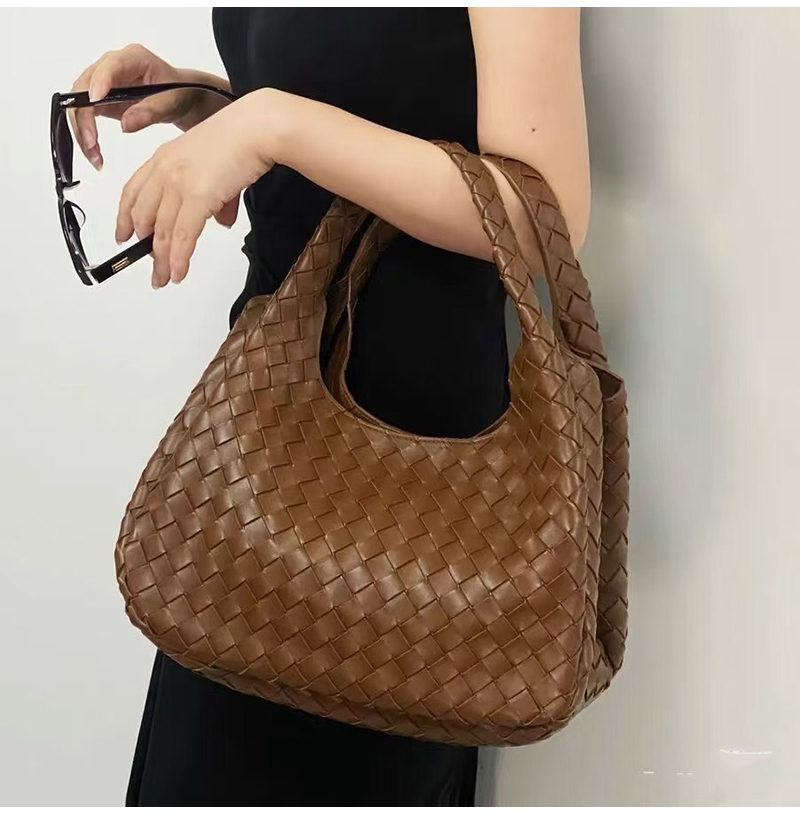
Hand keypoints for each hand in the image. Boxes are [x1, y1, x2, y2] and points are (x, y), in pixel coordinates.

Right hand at [69, 43, 228, 170]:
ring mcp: (102, 83)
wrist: (181, 97)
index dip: (99, 82)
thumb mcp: (172, 102)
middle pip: (84, 87)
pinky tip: (94, 153)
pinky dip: (86, 135)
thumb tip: (125, 124)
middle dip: (84, 117)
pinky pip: (84, 115)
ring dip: (82, 131)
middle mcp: (111, 66)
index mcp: (133, 58)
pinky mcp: (100, 100)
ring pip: (79, 103)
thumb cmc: (179, 92)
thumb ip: (151, 111)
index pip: (110, 65)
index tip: (94, 100)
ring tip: (95, 156)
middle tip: (92, 143)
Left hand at [115, 89, 280, 287]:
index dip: (126, 216)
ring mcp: (178, 183)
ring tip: (164, 279)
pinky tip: (178, 274)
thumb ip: (214, 195)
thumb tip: (220, 220)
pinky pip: (182, 237)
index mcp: (165, 157)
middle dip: (145, 247)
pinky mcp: (197, 197)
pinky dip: (179, 259)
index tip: (123, 234)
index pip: (134, 191)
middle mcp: (165, 170)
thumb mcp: (217, 166)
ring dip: (162, 261)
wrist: (257, 128)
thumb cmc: (243, 139)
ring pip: (162, 232)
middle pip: (144, 216)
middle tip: (152, 267)